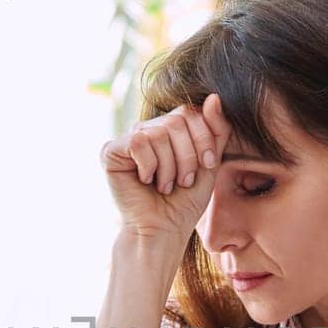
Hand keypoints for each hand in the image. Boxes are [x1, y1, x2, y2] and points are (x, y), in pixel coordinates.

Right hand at [101, 93, 232, 246]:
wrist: (164, 230)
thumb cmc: (184, 202)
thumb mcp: (209, 163)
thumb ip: (215, 131)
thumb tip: (213, 97)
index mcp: (169, 131)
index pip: (189, 112)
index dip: (203, 138)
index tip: (207, 165)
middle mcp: (147, 130)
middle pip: (176, 120)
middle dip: (187, 155)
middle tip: (184, 180)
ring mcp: (128, 139)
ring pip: (158, 132)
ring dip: (169, 166)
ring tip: (165, 185)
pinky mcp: (111, 152)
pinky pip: (138, 142)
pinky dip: (149, 166)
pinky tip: (145, 181)